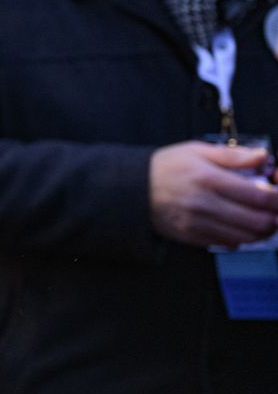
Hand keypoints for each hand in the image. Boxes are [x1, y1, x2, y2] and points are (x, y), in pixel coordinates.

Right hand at [149, 141, 277, 246]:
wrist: (131, 189)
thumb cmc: (164, 167)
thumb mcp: (195, 150)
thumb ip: (232, 155)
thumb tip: (263, 156)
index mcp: (208, 178)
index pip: (259, 196)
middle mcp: (205, 204)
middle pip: (257, 221)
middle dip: (274, 218)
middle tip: (275, 211)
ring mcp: (198, 223)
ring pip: (246, 237)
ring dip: (262, 231)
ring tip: (263, 219)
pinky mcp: (192, 237)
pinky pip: (228, 243)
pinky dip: (241, 238)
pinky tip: (240, 226)